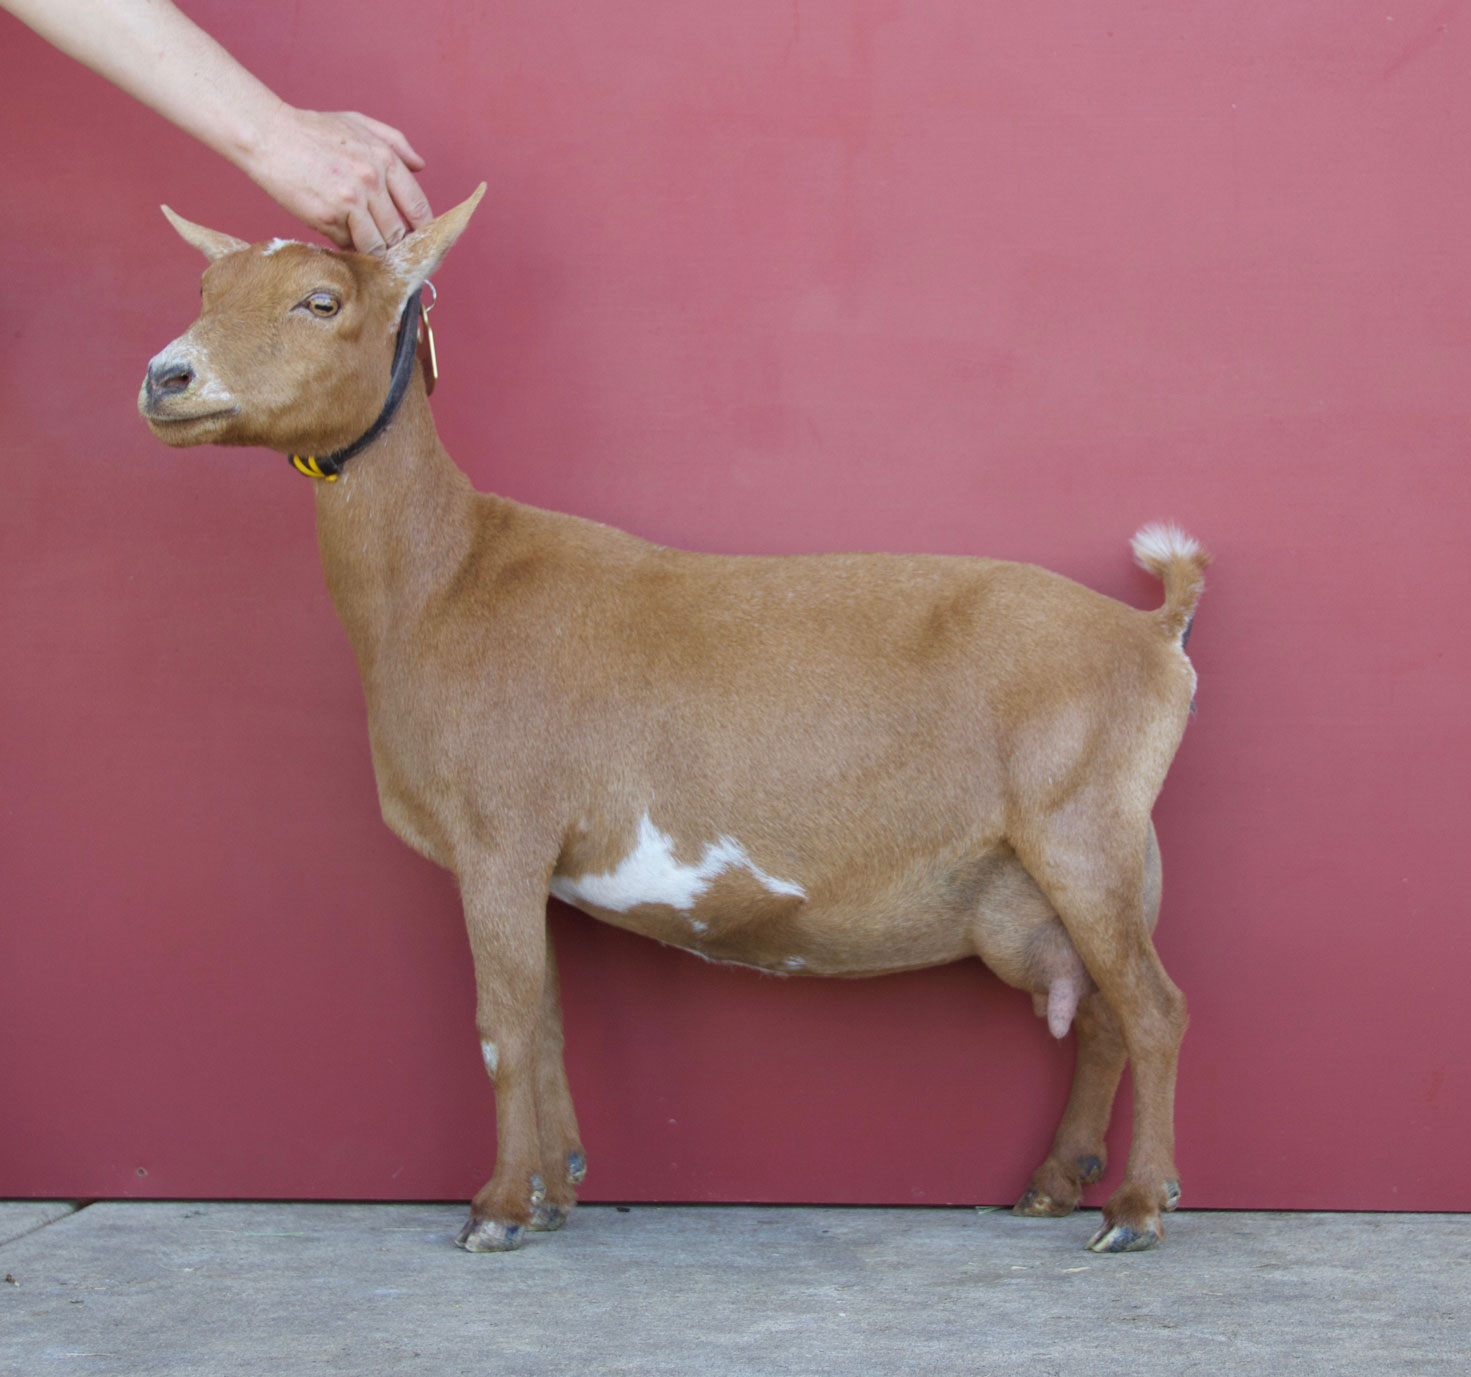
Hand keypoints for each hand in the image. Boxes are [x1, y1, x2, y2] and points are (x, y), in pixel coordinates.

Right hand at [244, 105, 432, 254]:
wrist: (268, 135)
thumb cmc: (313, 131)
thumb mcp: (358, 124)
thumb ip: (395, 142)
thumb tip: (421, 166)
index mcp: (385, 158)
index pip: (418, 207)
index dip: (420, 230)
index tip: (417, 240)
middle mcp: (372, 179)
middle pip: (398, 232)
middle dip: (391, 242)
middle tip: (382, 243)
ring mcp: (351, 199)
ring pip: (377, 245)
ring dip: (369, 247)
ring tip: (357, 237)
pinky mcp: (328, 216)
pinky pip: (348, 244)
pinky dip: (345, 243)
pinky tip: (335, 229)